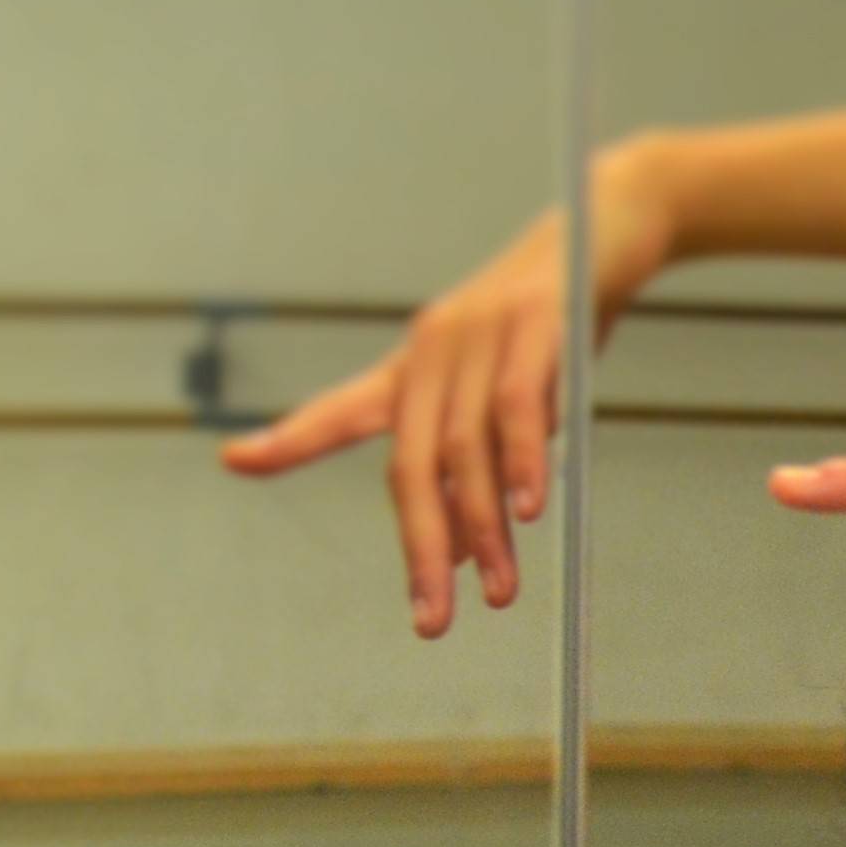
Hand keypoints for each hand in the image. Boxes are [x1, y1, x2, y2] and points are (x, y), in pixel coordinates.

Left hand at [218, 147, 680, 635]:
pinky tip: (530, 510)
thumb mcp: (511, 380)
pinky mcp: (540, 326)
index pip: (344, 409)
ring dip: (482, 528)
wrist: (610, 224)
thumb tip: (473, 534)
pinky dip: (522, 461)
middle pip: (413, 463)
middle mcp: (435, 348)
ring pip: (467, 448)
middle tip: (432, 622)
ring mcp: (485, 336)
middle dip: (421, 548)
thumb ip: (481, 446)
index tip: (235, 461)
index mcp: (418, 363)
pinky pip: (521, 407)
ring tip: (499, 591)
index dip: (290, 438)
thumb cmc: (560, 312)